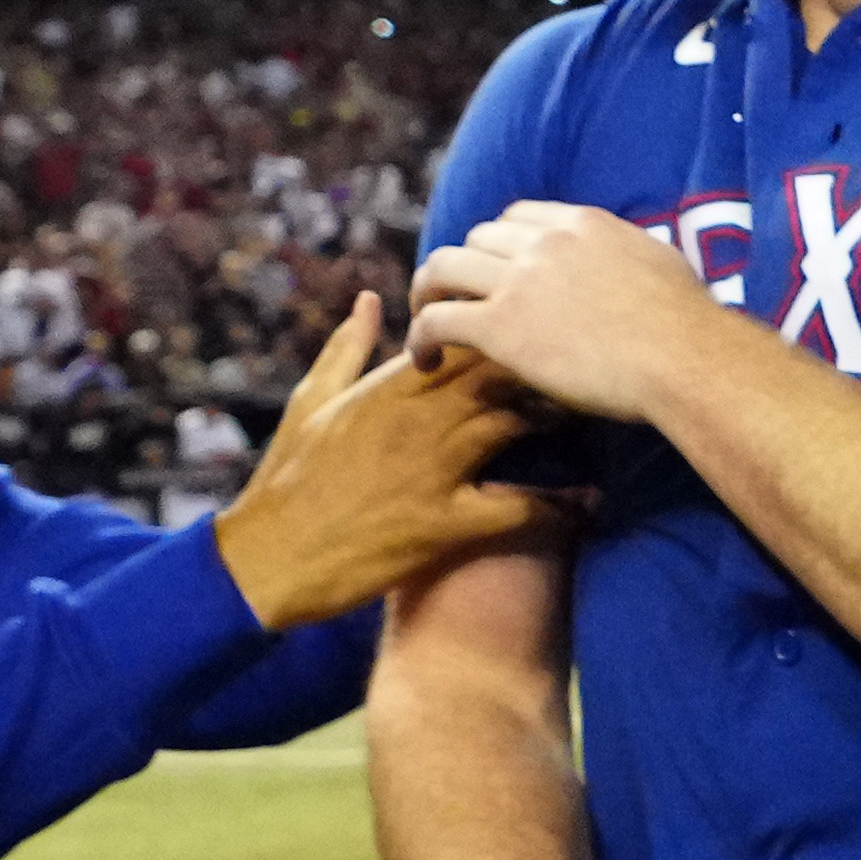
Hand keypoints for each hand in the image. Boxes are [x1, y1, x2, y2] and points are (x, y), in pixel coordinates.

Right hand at [212, 296, 568, 631]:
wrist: (266, 560)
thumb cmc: (288, 479)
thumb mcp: (310, 402)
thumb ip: (348, 348)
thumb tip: (371, 298)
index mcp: (389, 387)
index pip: (466, 338)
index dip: (510, 328)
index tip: (544, 326)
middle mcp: (416, 421)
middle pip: (500, 374)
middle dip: (544, 365)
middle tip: (584, 366)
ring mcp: (432, 471)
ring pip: (515, 426)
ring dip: (558, 419)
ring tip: (594, 415)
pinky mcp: (443, 525)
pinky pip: (518, 510)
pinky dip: (560, 506)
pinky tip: (590, 502)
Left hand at [409, 202, 742, 424]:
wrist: (683, 358)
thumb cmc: (686, 324)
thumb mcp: (658, 263)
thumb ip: (626, 254)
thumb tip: (628, 264)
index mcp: (582, 223)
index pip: (518, 214)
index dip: (501, 242)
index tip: (499, 271)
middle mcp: (543, 242)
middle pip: (477, 237)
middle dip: (466, 268)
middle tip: (463, 301)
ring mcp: (518, 281)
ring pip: (442, 267)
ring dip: (428, 293)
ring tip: (427, 323)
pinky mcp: (500, 326)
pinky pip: (436, 319)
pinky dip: (420, 337)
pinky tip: (424, 360)